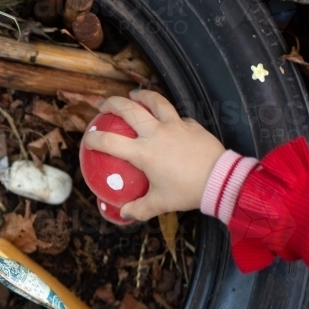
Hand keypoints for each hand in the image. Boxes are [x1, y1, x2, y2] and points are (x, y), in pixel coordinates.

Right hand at [83, 90, 224, 220]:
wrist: (220, 180)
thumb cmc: (187, 191)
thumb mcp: (160, 204)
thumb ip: (139, 209)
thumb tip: (124, 213)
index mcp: (143, 153)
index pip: (109, 142)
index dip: (93, 138)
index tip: (87, 138)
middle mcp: (155, 133)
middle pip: (128, 110)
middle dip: (111, 103)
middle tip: (103, 105)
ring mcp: (174, 125)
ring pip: (155, 101)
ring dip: (141, 96)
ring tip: (134, 95)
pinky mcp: (191, 124)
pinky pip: (175, 115)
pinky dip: (167, 114)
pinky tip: (167, 118)